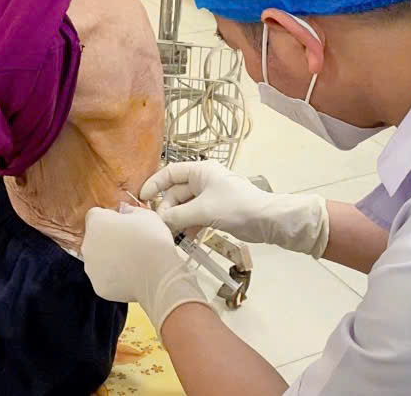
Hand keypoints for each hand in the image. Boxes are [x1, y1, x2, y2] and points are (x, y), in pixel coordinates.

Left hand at [82, 205, 206, 332]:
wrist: (159, 274)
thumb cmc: (153, 240)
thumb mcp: (146, 215)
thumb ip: (130, 211)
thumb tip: (125, 211)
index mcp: (97, 223)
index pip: (95, 215)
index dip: (109, 218)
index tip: (122, 223)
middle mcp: (88, 244)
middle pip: (94, 238)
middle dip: (107, 238)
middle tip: (128, 243)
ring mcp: (91, 268)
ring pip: (97, 259)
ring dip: (108, 258)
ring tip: (130, 261)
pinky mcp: (98, 286)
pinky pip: (104, 278)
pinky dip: (113, 277)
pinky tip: (130, 275)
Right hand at [141, 161, 330, 257]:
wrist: (268, 221)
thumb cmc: (236, 207)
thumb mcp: (203, 211)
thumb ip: (177, 215)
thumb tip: (159, 222)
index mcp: (201, 171)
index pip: (170, 173)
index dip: (154, 185)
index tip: (142, 200)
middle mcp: (204, 180)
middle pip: (176, 193)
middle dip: (167, 209)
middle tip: (162, 227)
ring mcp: (210, 196)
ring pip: (185, 206)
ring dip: (178, 220)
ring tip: (172, 236)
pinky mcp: (216, 211)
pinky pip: (195, 216)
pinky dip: (189, 226)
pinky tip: (186, 239)